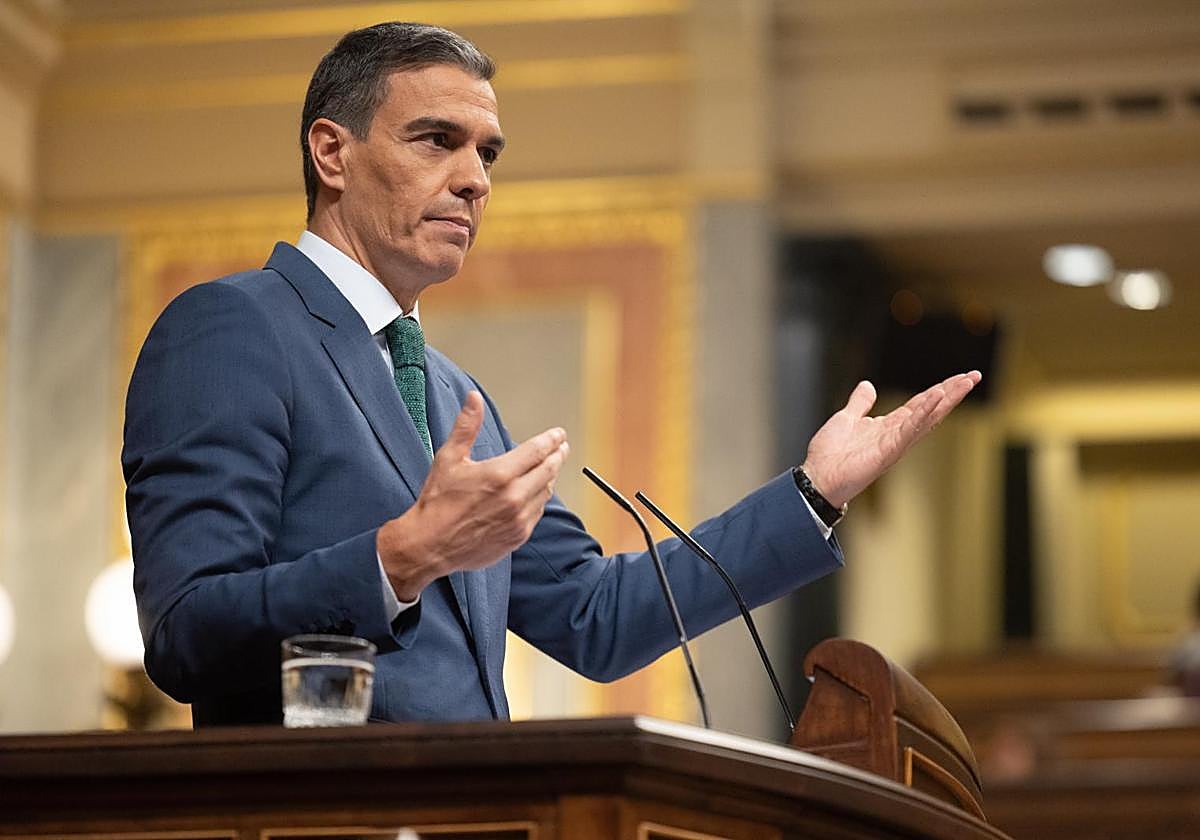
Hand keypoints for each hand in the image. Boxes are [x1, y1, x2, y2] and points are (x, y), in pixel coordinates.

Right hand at [377, 391, 568, 599]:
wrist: (429, 544)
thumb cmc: (437, 502)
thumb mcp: (449, 458)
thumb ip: (466, 426)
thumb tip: (474, 399)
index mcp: (500, 474)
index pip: (538, 451)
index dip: (551, 440)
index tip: (559, 434)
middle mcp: (514, 497)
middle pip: (549, 470)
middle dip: (558, 455)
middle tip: (561, 448)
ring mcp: (518, 519)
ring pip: (546, 492)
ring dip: (550, 478)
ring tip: (549, 468)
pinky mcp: (518, 536)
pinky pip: (537, 513)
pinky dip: (539, 500)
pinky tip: (535, 494)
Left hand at [801, 371, 980, 508]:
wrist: (817, 478)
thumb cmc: (829, 455)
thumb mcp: (846, 419)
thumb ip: (859, 403)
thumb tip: (867, 385)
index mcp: (888, 426)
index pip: (919, 404)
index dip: (938, 390)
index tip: (959, 377)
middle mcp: (896, 435)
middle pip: (930, 409)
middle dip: (952, 392)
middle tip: (974, 375)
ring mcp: (895, 444)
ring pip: (927, 417)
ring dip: (946, 399)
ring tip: (965, 382)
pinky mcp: (889, 451)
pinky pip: (910, 429)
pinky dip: (923, 412)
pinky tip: (937, 397)